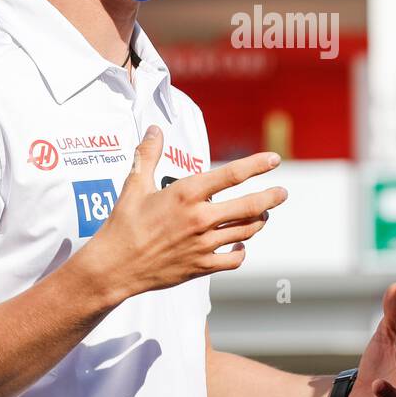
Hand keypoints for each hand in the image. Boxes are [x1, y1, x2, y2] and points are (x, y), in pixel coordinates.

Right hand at [80, 126, 287, 296]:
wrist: (114, 267)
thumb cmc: (123, 224)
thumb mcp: (135, 185)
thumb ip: (148, 154)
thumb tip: (155, 129)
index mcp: (186, 194)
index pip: (231, 175)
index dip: (257, 165)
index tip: (274, 160)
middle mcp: (200, 218)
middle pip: (250, 206)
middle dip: (271, 197)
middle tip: (282, 193)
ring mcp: (203, 244)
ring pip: (246, 231)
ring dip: (258, 222)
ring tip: (262, 215)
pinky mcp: (201, 266)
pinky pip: (234, 260)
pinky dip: (242, 251)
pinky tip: (240, 246)